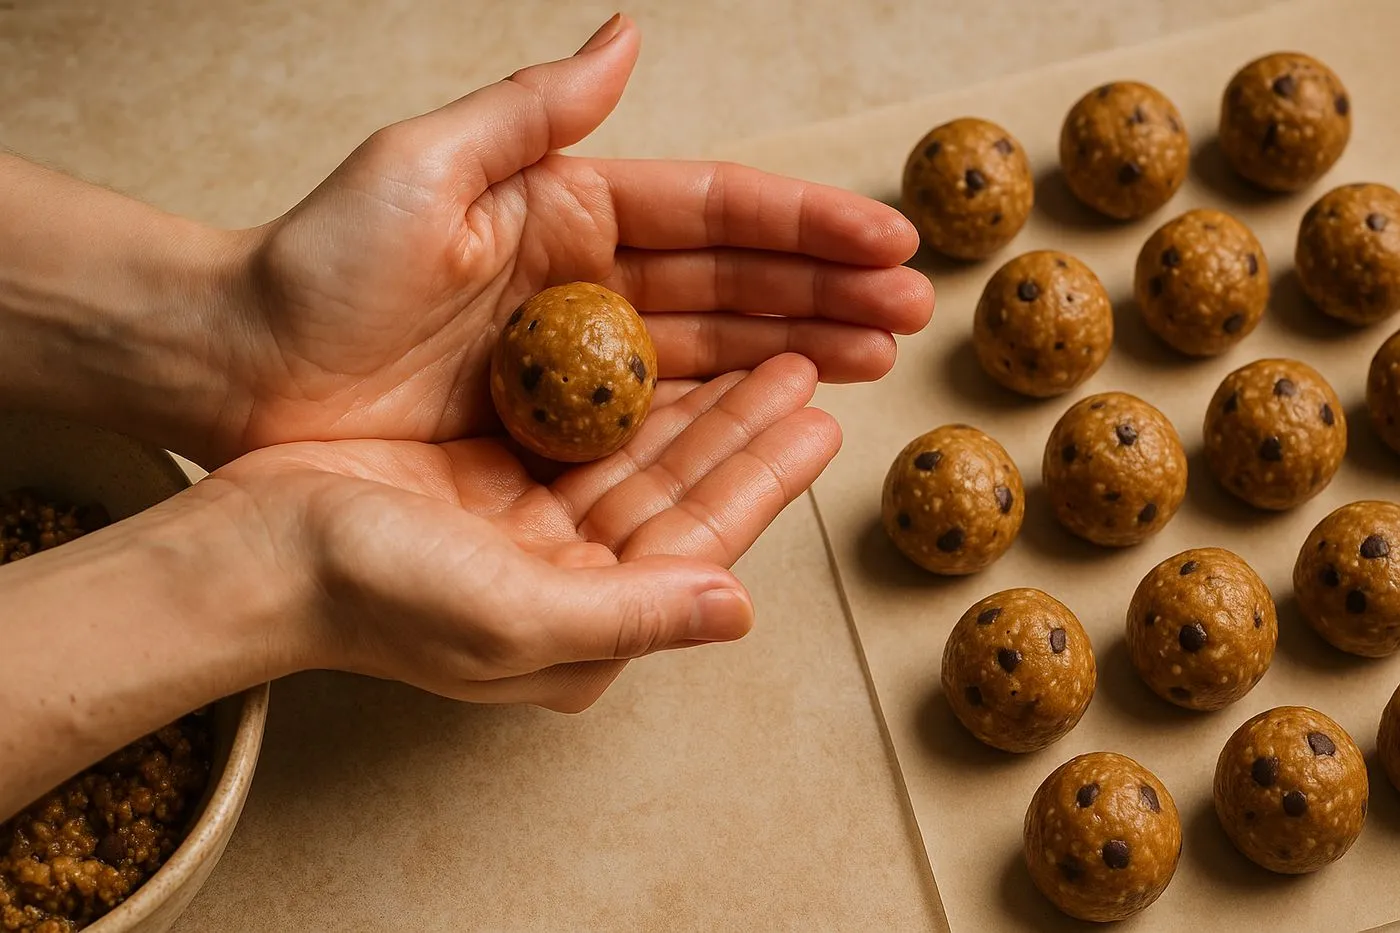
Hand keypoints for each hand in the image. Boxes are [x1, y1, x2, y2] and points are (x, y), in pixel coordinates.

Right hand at [205, 354, 833, 710]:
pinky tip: (674, 354)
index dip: (763, 479)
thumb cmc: (374, 596)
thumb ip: (630, 617)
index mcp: (587, 628)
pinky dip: (634, 394)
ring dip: (706, 406)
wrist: (252, 553)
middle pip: (682, 493)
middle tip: (812, 363)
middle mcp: (574, 583)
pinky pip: (589, 431)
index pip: (700, 544)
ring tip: (769, 352)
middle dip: (747, 431)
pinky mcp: (498, 482)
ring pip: (644, 456)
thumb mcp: (509, 616)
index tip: (820, 420)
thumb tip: (741, 609)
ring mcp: (535, 531)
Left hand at [213, 14, 929, 462]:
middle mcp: (590, 284)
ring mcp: (582, 361)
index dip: (803, 224)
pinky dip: (729, 416)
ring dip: (800, 352)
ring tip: (878, 357)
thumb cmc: (320, 264)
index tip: (885, 237)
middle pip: (733, 285)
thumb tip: (629, 37)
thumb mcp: (422, 167)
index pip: (711, 212)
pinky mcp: (560, 431)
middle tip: (912, 309)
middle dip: (826, 292)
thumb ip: (533, 112)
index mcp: (569, 210)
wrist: (247, 371)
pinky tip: (791, 414)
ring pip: (714, 352)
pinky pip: (662, 421)